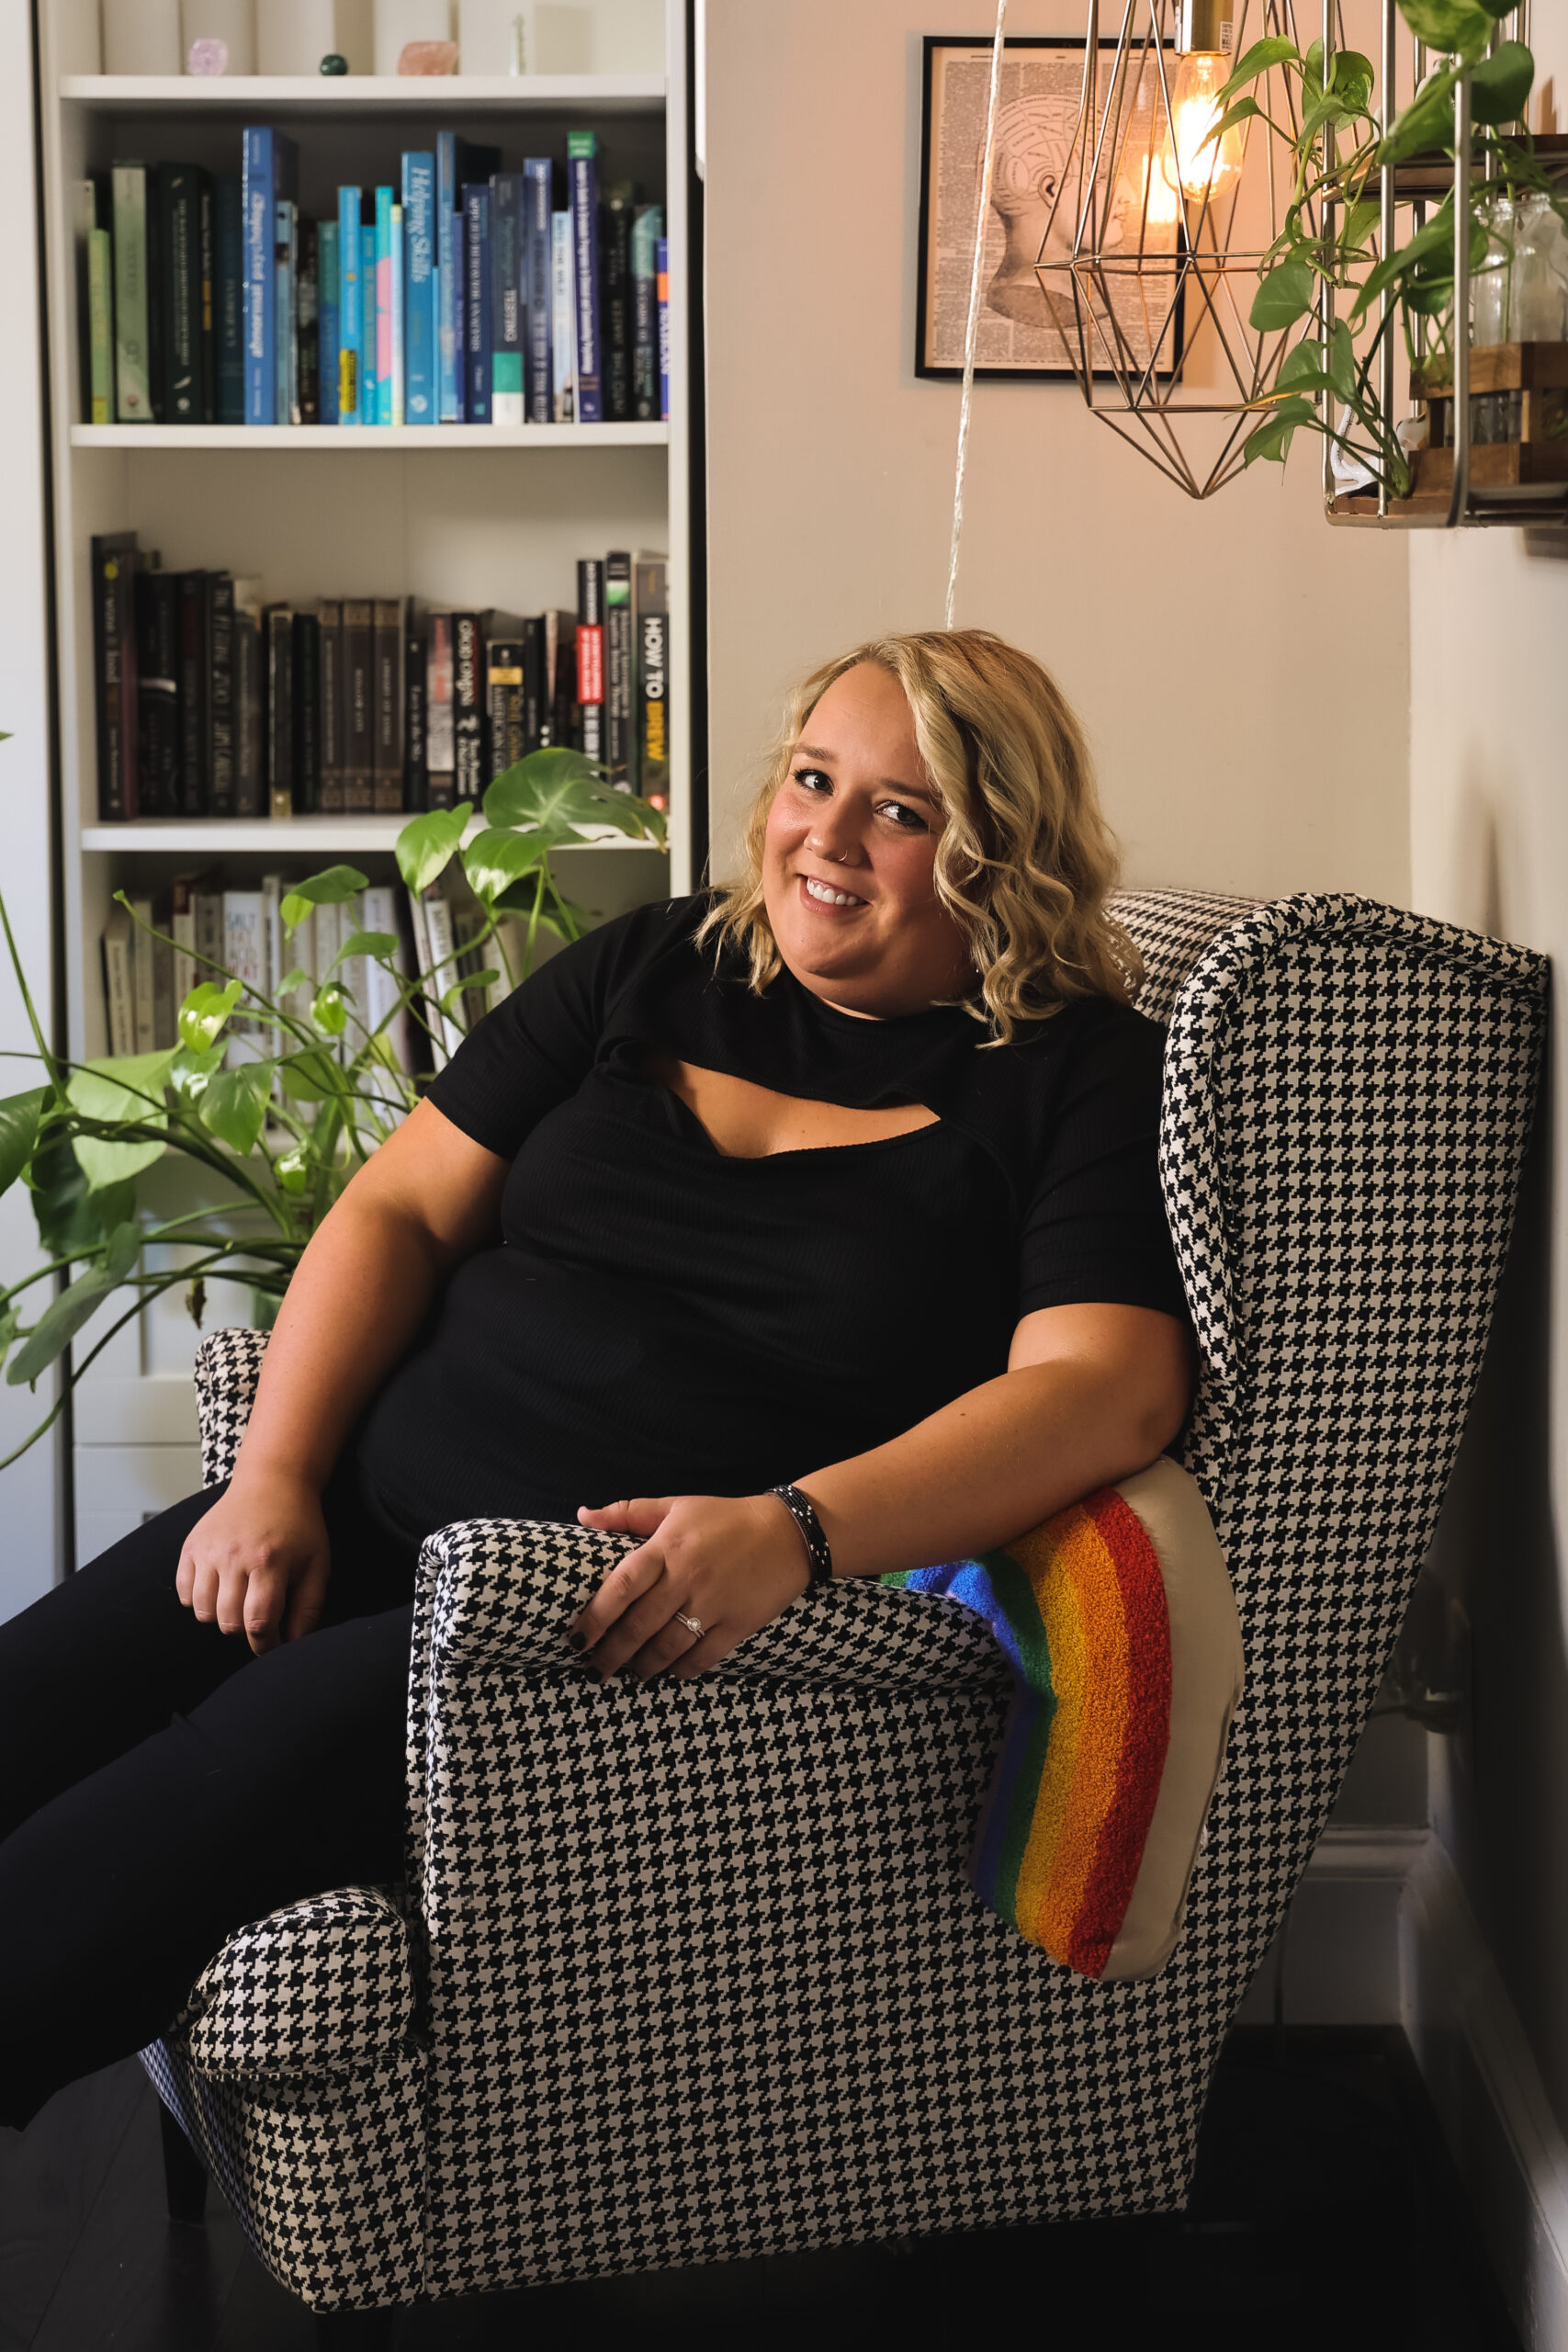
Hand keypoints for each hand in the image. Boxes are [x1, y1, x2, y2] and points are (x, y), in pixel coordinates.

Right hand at [175, 1470, 332, 1655]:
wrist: (272, 1481)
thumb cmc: (299, 1526)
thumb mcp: (317, 1565)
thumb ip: (308, 1609)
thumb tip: (293, 1645)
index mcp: (269, 1562)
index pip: (258, 1623)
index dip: (265, 1646)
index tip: (272, 1645)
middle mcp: (234, 1556)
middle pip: (228, 1623)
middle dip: (245, 1631)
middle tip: (259, 1617)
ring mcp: (208, 1550)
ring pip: (203, 1612)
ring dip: (221, 1617)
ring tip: (239, 1601)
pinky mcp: (191, 1546)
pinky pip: (184, 1593)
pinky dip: (199, 1600)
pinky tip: (220, 1588)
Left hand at [570, 1493, 811, 1678]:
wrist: (789, 1532)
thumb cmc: (726, 1518)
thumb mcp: (677, 1505)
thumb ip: (628, 1513)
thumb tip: (583, 1515)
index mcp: (668, 1547)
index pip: (621, 1586)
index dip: (595, 1616)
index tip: (577, 1637)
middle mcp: (687, 1577)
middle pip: (638, 1625)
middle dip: (610, 1653)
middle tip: (593, 1668)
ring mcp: (713, 1604)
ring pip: (667, 1647)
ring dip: (642, 1667)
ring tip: (628, 1673)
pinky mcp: (737, 1624)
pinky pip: (702, 1657)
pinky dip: (681, 1670)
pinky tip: (668, 1672)